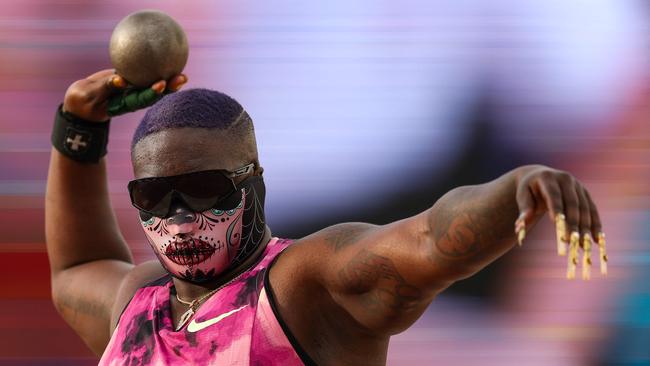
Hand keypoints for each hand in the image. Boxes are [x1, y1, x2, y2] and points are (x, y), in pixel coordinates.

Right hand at [62, 69, 187, 121]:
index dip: (153, 92)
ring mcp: (134, 89)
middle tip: (182, 78)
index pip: (143, 98)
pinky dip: (154, 67)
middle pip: (156, 93)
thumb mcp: (92, 95)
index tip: (162, 84)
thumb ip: (106, 87)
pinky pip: (144, 73)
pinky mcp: (131, 81)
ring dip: (169, 79)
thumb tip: (121, 80)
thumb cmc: (85, 100)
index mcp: (126, 103)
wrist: (83, 100)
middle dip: (170, 86)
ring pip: (153, 83)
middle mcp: (134, 97)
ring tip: (182, 72)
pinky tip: (163, 56)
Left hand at [514, 165, 606, 279]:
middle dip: (573, 223)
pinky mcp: (585, 193)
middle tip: (572, 241)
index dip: (557, 209)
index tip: (558, 225)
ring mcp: (578, 185)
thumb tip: (519, 229)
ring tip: (584, 244)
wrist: (540, 176)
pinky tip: (597, 239)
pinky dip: (595, 224)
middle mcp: (566, 179)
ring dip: (586, 227)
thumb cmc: (529, 190)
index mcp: (548, 178)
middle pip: (571, 203)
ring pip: (585, 208)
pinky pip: (592, 210)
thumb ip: (524, 211)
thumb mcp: (522, 196)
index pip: (553, 196)